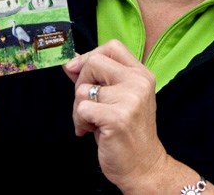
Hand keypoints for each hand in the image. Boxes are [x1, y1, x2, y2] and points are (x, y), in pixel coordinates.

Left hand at [63, 40, 167, 190]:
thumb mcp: (118, 98)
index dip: (90, 56)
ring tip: (91, 122)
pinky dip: (79, 122)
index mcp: (141, 74)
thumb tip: (70, 62)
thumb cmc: (128, 132)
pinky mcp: (117, 117)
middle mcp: (138, 82)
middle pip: (94, 62)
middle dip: (80, 83)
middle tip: (87, 103)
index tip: (79, 71)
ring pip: (82, 89)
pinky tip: (89, 131)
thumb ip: (96, 79)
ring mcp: (129, 99)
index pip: (111, 47)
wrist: (143, 166)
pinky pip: (81, 109)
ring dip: (78, 109)